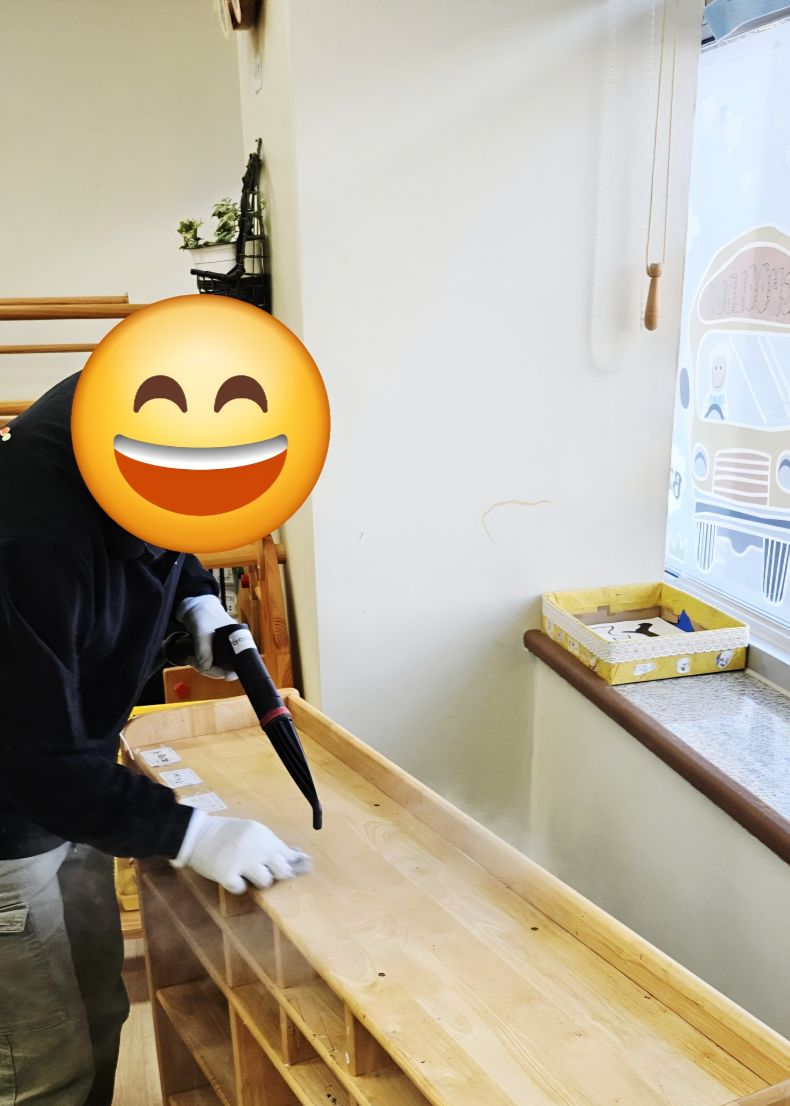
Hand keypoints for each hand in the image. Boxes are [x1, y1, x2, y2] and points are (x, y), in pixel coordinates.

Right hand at [171, 810, 311, 893]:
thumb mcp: (252, 831)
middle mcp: (256, 848)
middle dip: (278, 875)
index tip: (297, 871)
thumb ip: (271, 843)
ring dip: (259, 881)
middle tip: (268, 873)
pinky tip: (232, 877)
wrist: (197, 833)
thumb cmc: (227, 833)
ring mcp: (242, 862)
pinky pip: (241, 889)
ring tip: (248, 874)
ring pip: (265, 882)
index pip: (289, 854)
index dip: (293, 865)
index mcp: (264, 836)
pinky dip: (238, 886)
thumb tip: (297, 856)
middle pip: (283, 871)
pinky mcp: (226, 875)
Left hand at [176, 594, 238, 679]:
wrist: (192, 606)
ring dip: (205, 667)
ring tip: (194, 661)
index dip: (233, 670)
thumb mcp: (202, 632)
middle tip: (200, 666)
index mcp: (238, 640)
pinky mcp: (212, 649)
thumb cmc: (203, 614)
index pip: (241, 662)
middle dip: (213, 669)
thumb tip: (205, 668)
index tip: (224, 675)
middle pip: (227, 667)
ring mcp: (222, 648)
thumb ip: (204, 650)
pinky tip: (193, 659)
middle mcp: (232, 645)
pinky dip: (202, 663)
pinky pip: (210, 662)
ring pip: (217, 666)